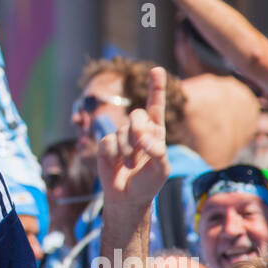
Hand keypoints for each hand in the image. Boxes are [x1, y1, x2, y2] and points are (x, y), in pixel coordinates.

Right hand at [97, 67, 169, 213]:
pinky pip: (108, 142)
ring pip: (122, 132)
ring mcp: (122, 136)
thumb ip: (157, 152)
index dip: (156, 87)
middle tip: (142, 147)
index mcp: (156, 132)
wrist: (127, 197)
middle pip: (137, 115)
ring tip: (129, 165)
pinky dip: (113, 155)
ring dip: (127, 151)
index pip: (156, 106)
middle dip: (138, 130)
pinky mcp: (106, 144)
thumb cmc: (148, 183)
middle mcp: (139, 130)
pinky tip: (116, 164)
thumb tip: (145, 139)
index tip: (156, 70)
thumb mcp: (161, 169)